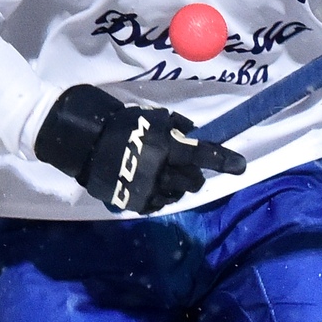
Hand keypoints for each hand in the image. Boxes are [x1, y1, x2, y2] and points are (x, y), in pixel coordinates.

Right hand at [33, 84, 246, 214]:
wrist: (80, 142)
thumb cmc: (116, 122)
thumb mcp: (148, 115)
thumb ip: (174, 125)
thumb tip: (194, 131)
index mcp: (166, 146)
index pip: (203, 154)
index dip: (225, 160)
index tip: (241, 165)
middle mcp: (160, 171)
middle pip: (192, 181)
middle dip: (194, 175)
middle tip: (187, 168)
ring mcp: (146, 190)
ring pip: (176, 195)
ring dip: (178, 187)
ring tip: (167, 176)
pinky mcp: (133, 202)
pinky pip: (157, 205)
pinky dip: (160, 197)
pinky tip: (153, 187)